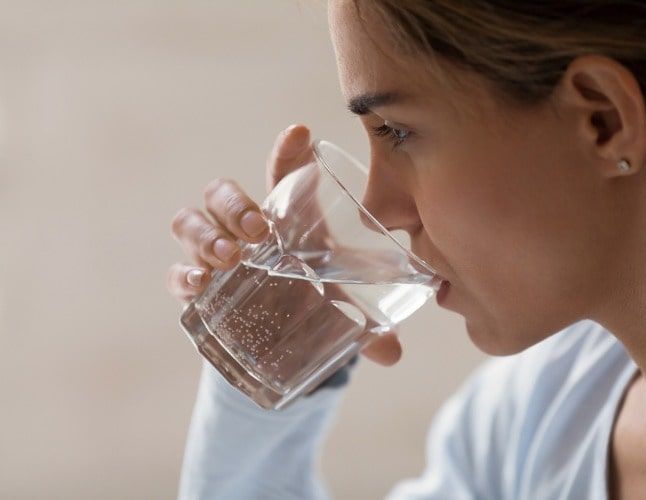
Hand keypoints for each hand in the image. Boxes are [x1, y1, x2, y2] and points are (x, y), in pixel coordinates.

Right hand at [167, 124, 401, 365]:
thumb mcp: (339, 307)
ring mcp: (213, 254)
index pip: (281, 174)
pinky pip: (175, 272)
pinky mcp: (195, 286)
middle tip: (257, 230)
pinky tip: (199, 284)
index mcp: (283, 217)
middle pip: (221, 194)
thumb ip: (366, 324)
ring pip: (190, 222)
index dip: (287, 151)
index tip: (301, 133)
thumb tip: (392, 353)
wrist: (278, 334)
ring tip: (229, 258)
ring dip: (205, 235)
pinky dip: (182, 275)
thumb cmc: (310, 298)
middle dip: (233, 205)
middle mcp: (242, 228)